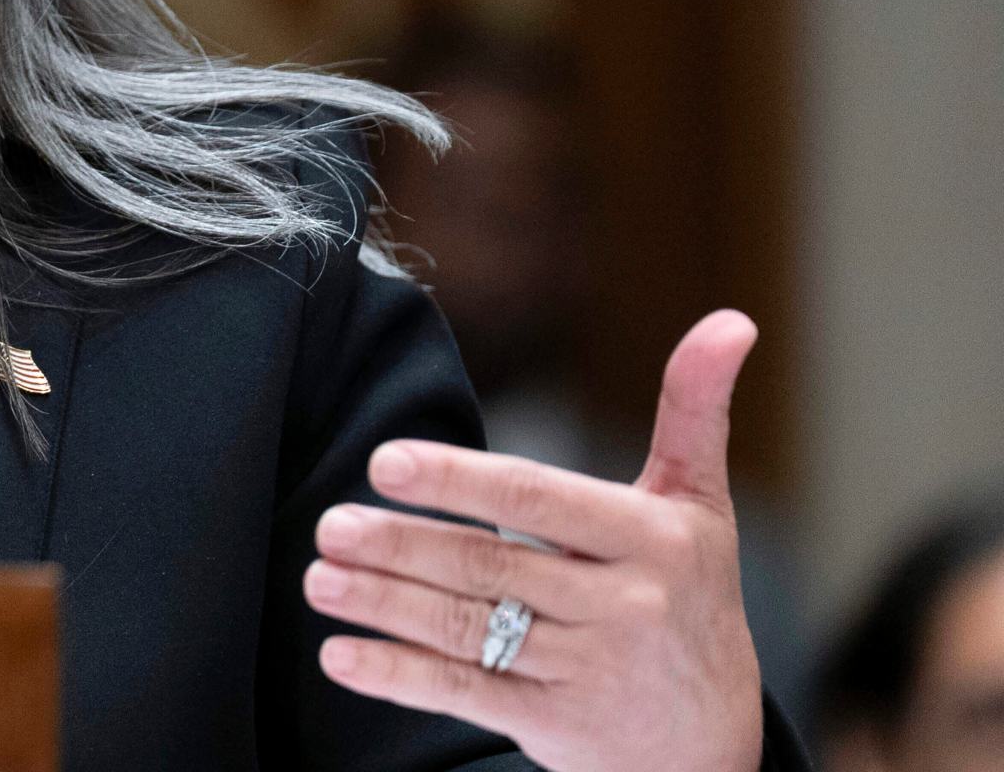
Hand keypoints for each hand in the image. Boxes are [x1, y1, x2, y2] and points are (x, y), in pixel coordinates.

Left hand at [301, 310, 767, 771]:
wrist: (713, 738)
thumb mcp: (699, 505)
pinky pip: (465, 695)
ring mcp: (588, 670)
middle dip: (400, 545)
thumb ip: (694, 410)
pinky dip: (397, 677)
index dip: (458, 480)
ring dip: (384, 604)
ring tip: (318, 579)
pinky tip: (339, 657)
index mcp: (652, 538)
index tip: (384, 462)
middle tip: (329, 526)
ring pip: (469, 630)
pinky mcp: (555, 725)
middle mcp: (625, 605)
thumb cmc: (690, 594)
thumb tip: (732, 320)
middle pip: (490, 566)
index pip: (538, 498)